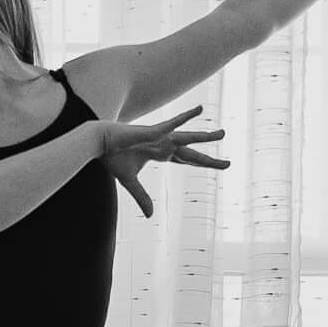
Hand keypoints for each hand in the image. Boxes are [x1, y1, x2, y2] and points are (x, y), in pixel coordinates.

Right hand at [99, 105, 228, 219]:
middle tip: (229, 164)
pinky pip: (172, 124)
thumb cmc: (112, 157)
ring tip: (223, 134)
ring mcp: (160, 136)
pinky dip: (185, 117)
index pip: (186, 161)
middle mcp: (164, 144)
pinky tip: (199, 109)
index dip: (201, 164)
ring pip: (188, 138)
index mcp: (160, 154)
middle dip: (210, 159)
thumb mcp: (129, 182)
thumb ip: (142, 197)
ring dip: (205, 136)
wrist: (98, 143)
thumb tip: (150, 216)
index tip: (217, 166)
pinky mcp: (153, 130)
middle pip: (192, 154)